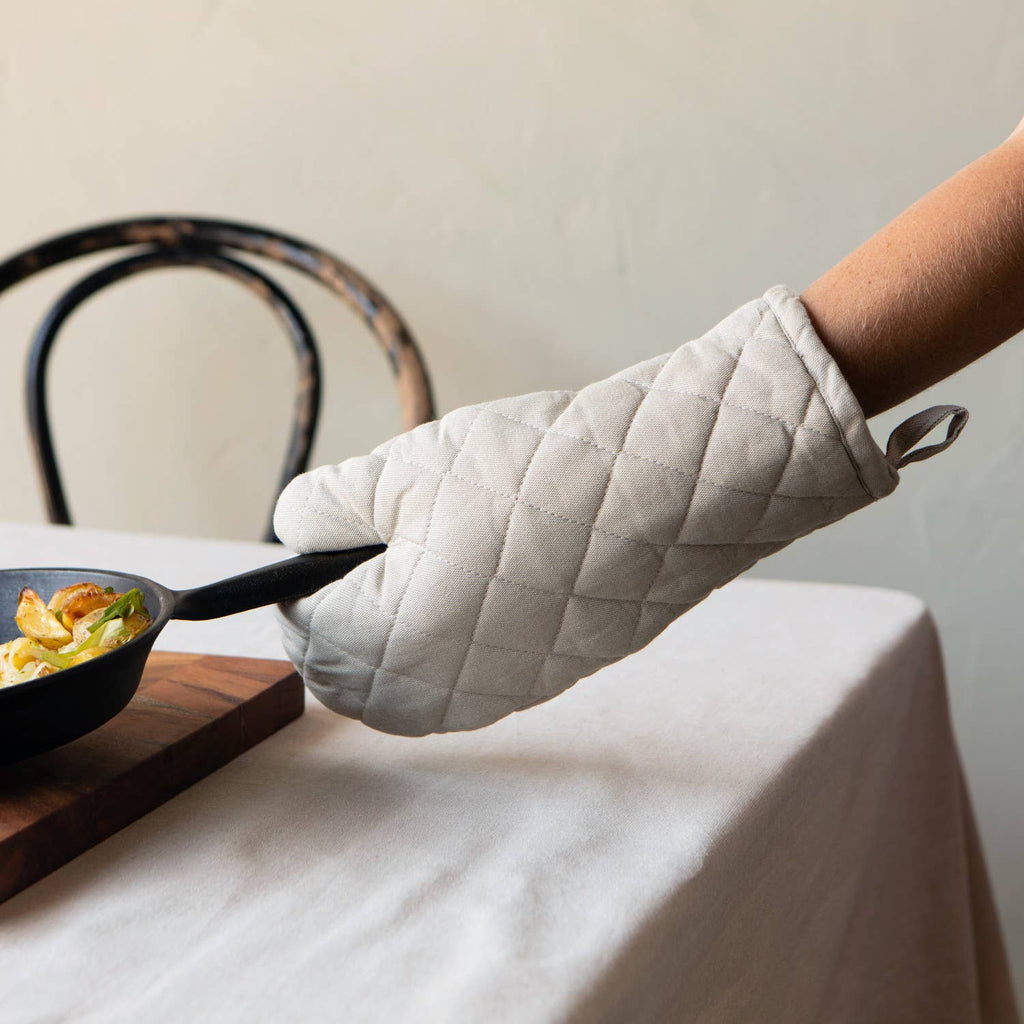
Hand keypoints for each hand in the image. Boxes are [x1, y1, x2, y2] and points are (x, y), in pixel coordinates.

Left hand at [273, 286, 958, 735]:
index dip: (300, 576)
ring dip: (393, 625)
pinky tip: (479, 574)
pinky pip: (458, 678)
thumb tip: (295, 527)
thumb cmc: (533, 474)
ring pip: (402, 679)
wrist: (667, 491)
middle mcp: (436, 697)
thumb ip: (323, 505)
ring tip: (430, 550)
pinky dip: (444, 637)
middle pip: (347, 669)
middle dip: (343, 607)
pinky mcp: (537, 688)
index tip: (326, 532)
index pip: (302, 627)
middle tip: (377, 537)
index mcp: (388, 649)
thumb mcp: (404, 468)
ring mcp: (492, 700)